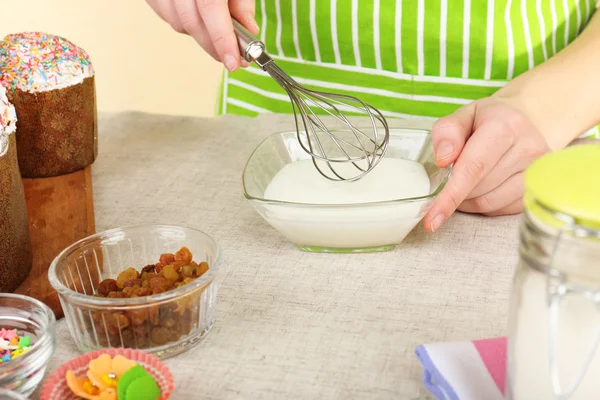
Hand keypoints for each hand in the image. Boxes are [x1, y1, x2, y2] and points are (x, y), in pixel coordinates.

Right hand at [146, 0, 258, 70]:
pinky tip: (199, 20)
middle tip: (234, 58)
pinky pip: (167, 17)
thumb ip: (242, 3)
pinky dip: (186, 25)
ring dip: (201, 36)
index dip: (222, 39)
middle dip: (214, 47)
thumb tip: (248, 32)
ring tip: (218, 34)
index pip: (210, 8)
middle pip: (191, 22)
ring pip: (178, 23)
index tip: (233, 62)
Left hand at [423, 96, 550, 231]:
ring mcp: (537, 172)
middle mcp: (527, 148)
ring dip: (466, 200)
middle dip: (454, 191)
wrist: (526, 121)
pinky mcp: (538, 189)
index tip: (432, 217)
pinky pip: (500, 209)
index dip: (450, 195)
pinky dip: (482, 204)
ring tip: (463, 182)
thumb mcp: (463, 115)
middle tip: (446, 179)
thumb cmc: (489, 120)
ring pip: (488, 203)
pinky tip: (480, 188)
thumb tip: (443, 160)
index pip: (473, 168)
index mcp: (505, 126)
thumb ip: (447, 132)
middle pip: (477, 188)